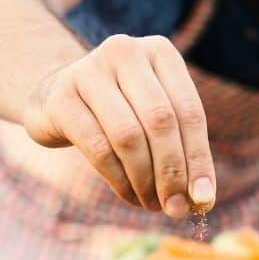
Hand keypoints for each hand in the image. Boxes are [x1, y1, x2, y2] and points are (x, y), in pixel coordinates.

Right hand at [23, 34, 215, 217]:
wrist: (55, 97)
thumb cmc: (118, 110)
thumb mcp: (153, 117)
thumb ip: (181, 149)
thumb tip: (202, 198)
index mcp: (159, 51)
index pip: (189, 110)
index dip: (199, 158)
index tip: (203, 198)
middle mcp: (124, 51)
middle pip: (160, 122)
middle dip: (172, 172)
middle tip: (176, 208)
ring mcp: (88, 71)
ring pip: (129, 136)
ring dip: (145, 180)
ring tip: (152, 204)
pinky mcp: (60, 98)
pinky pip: (98, 148)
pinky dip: (119, 180)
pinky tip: (128, 195)